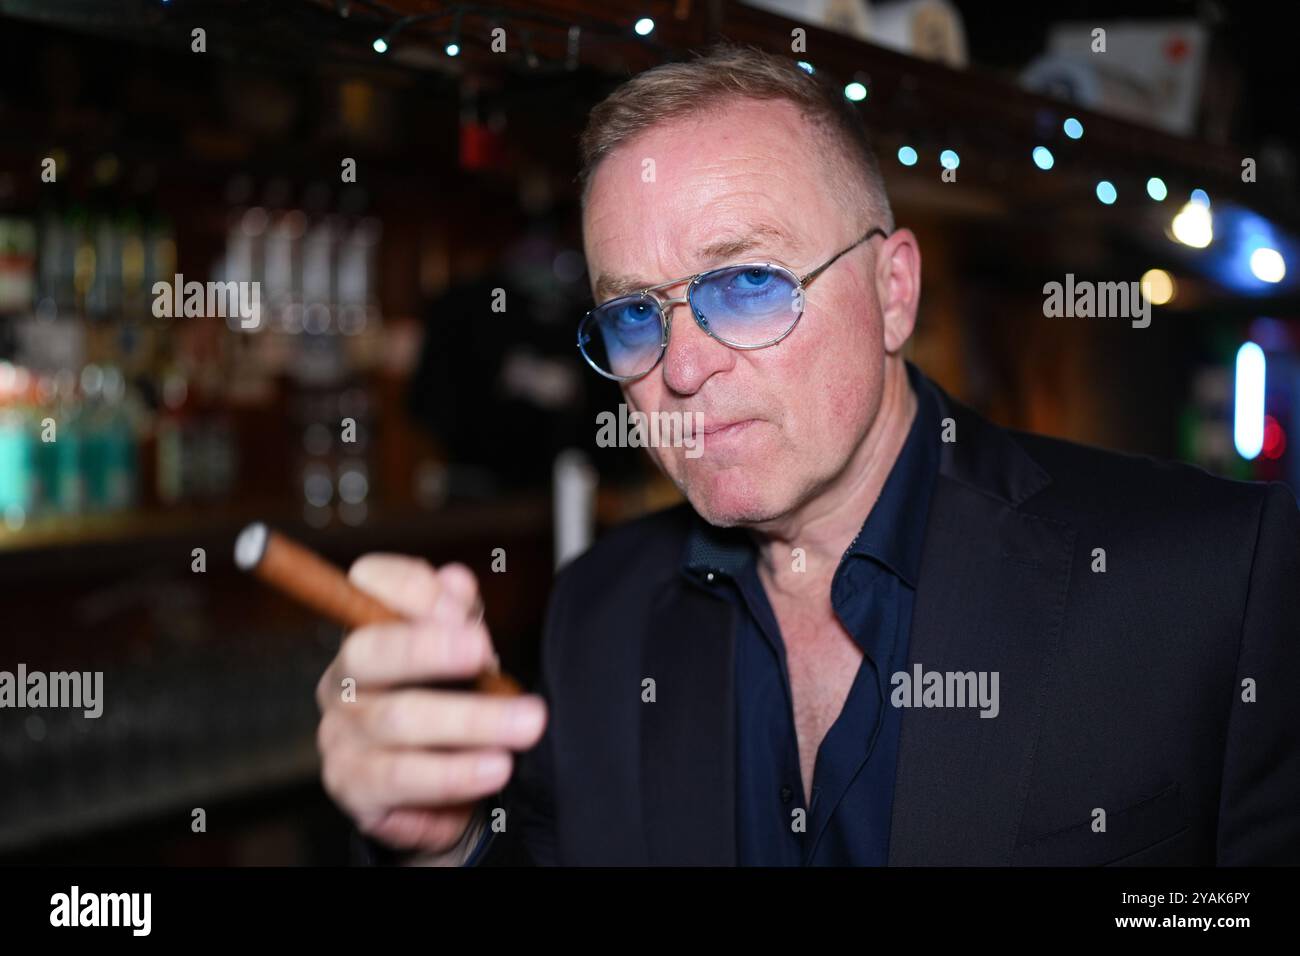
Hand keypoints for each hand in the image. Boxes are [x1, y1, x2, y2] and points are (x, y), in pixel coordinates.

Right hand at [315, 555, 547, 859]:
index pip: (369, 583)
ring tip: (525, 726)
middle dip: (428, 650)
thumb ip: (460, 612)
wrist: (444, 782)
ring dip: (468, 721)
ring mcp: (341, 733)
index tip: (461, 609)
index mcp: (369, 628)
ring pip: (396, 721)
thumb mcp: (465, 648)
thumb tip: (454, 581)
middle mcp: (344, 677)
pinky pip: (400, 780)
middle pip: (370, 652)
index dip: (411, 589)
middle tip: (484, 654)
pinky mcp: (352, 786)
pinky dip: (452, 775)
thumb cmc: (452, 699)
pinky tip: (493, 771)